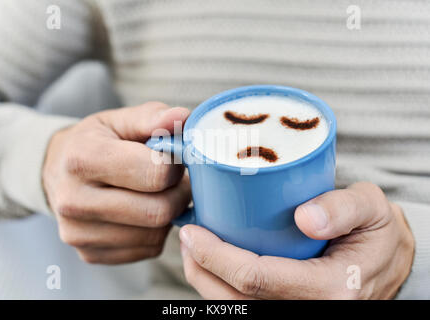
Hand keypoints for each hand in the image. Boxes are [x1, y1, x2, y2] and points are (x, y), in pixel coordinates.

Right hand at [43, 102, 190, 263]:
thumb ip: (151, 117)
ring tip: (157, 194)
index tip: (172, 160)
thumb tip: (183, 117)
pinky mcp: (89, 254)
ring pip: (155, 235)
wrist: (55, 172)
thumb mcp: (117, 120)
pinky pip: (146, 250)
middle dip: (177, 195)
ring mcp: (79, 234)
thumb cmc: (93, 143)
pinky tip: (142, 213)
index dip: (175, 166)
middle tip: (174, 181)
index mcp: (83, 159)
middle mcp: (74, 201)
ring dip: (167, 215)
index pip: (155, 174)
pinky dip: (154, 233)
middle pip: (158, 211)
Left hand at [179, 182, 414, 298]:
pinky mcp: (292, 309)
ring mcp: (300, 313)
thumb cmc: (378, 233)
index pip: (258, 280)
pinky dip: (221, 289)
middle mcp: (312, 310)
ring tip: (192, 250)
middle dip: (201, 270)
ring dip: (205, 282)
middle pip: (237, 301)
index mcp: (331, 289)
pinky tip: (213, 264)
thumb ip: (343, 208)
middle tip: (186, 237)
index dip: (216, 257)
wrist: (391, 261)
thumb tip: (304, 217)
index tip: (193, 231)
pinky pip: (248, 307)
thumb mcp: (371, 209)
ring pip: (237, 309)